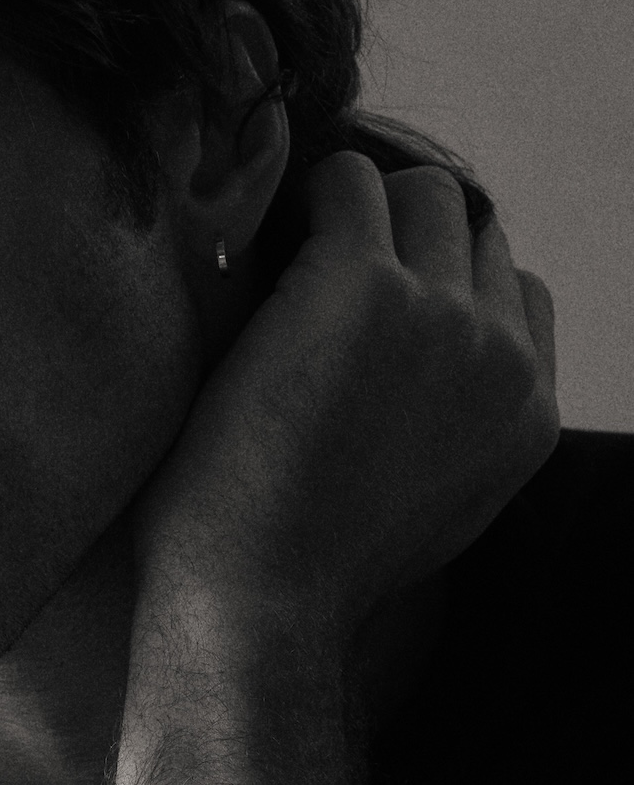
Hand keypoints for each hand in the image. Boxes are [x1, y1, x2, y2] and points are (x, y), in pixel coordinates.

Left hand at [129, 152, 557, 639]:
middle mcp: (502, 357)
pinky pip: (348, 183)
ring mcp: (440, 315)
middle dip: (402, 234)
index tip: (375, 307)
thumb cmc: (304, 574)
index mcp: (528, 416)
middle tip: (318, 272)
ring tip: (287, 258)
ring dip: (355, 208)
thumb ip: (453, 438)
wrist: (257, 600)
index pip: (520, 293)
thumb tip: (421, 386)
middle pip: (474, 229)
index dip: (446, 283)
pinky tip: (261, 244)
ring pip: (423, 191)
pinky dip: (306, 199)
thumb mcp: (425, 515)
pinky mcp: (363, 285)